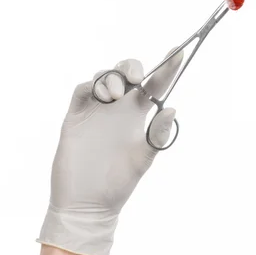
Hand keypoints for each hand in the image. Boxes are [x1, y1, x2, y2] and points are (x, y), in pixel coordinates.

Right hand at [37, 49, 182, 254]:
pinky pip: (82, 90)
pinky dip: (92, 85)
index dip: (167, 68)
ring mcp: (96, 111)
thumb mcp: (144, 158)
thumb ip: (158, 135)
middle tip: (136, 78)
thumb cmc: (119, 183)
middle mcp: (119, 109)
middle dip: (132, 66)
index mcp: (138, 116)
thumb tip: (172, 108)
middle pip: (127, 73)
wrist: (87, 202)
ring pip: (104, 77)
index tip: (179, 52)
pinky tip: (101, 96)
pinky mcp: (76, 116)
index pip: (155, 85)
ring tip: (116, 95)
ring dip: (112, 77)